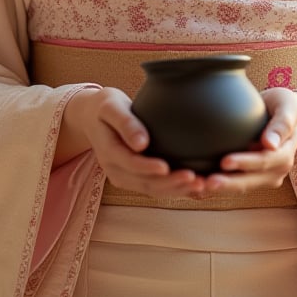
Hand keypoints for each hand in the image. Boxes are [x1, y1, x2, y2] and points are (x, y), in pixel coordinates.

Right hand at [60, 86, 213, 198]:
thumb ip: (125, 123)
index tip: (167, 167)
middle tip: (196, 179)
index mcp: (109, 153)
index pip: (131, 163)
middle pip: (145, 183)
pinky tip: (196, 188)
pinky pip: (157, 187)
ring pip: (153, 189)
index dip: (149, 167)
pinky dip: (176, 189)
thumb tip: (141, 143)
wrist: (94, 117)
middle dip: (171, 184)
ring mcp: (126, 177)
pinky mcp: (135, 178)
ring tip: (201, 185)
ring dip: (177, 190)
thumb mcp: (111, 107)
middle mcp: (116, 170)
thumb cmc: (105, 107)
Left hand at [195, 87, 296, 196]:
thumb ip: (282, 123)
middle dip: (228, 183)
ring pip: (241, 187)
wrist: (284, 114)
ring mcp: (264, 177)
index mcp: (285, 154)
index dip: (245, 162)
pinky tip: (199, 188)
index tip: (225, 161)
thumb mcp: (288, 107)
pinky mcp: (252, 178)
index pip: (264, 161)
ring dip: (221, 189)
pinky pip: (234, 184)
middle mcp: (276, 171)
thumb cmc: (285, 105)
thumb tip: (270, 144)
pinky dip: (218, 188)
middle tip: (206, 182)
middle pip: (250, 180)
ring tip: (199, 188)